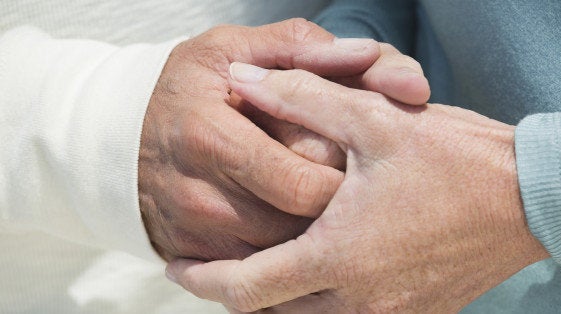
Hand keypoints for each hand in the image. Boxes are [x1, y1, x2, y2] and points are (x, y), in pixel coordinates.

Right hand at [139, 19, 430, 261]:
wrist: (113, 133)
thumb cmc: (186, 87)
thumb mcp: (231, 48)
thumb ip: (300, 47)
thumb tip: (367, 54)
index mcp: (212, 137)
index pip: (301, 182)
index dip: (345, 179)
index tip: (361, 164)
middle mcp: (199, 195)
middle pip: (296, 226)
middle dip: (335, 211)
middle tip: (353, 190)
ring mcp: (193, 233)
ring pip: (279, 257)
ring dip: (312, 235)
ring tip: (324, 206)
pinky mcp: (189, 255)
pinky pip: (252, 272)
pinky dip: (281, 256)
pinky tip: (293, 229)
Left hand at [166, 64, 548, 311]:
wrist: (530, 197)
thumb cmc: (456, 158)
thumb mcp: (373, 118)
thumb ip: (301, 98)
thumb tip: (244, 81)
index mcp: (340, 256)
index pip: (246, 289)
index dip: (202, 281)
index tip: (177, 270)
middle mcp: (361, 300)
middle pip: (271, 313)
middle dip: (237, 290)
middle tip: (218, 259)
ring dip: (279, 295)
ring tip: (265, 260)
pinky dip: (321, 300)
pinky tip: (323, 264)